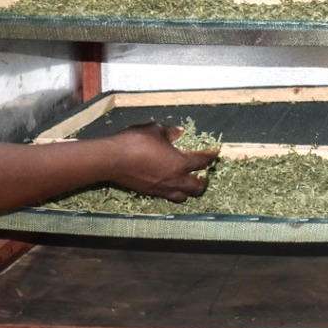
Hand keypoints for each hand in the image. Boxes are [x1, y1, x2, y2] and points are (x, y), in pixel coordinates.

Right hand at [105, 123, 220, 202]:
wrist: (112, 159)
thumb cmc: (135, 141)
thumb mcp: (155, 130)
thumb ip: (169, 132)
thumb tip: (178, 132)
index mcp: (180, 163)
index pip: (202, 161)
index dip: (210, 156)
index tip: (215, 153)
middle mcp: (174, 179)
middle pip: (197, 187)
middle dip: (204, 181)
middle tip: (204, 174)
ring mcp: (161, 189)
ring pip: (182, 197)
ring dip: (189, 191)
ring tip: (188, 183)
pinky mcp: (149, 192)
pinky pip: (166, 196)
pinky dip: (171, 191)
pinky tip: (168, 184)